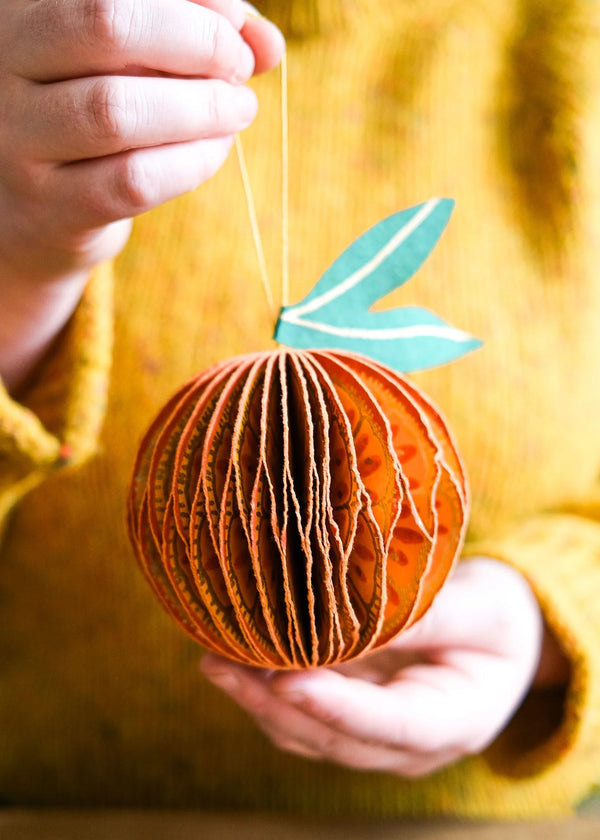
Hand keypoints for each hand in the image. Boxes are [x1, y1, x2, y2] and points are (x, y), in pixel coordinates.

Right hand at [0, 0, 283, 389]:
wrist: (38, 212)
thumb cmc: (98, 115)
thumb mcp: (139, 62)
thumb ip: (200, 37)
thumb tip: (267, 42)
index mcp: (26, 8)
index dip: (194, 0)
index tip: (238, 26)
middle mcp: (7, 63)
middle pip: (108, 26)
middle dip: (198, 42)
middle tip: (239, 67)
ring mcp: (20, 139)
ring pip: (117, 110)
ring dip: (201, 108)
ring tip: (237, 110)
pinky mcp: (51, 207)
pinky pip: (132, 180)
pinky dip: (190, 163)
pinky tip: (214, 151)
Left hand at [201, 558, 547, 776]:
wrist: (502, 634)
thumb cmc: (499, 617)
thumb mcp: (481, 609)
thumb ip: (430, 616)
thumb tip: (361, 609)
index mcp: (454, 721)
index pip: (389, 726)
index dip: (335, 708)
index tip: (286, 680)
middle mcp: (408, 744)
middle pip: (335, 737)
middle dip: (275, 704)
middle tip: (223, 663)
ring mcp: (376, 735)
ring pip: (309, 732)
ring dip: (259, 700)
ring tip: (215, 659)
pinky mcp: (353, 714)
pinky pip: (305, 713)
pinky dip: (268, 690)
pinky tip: (236, 658)